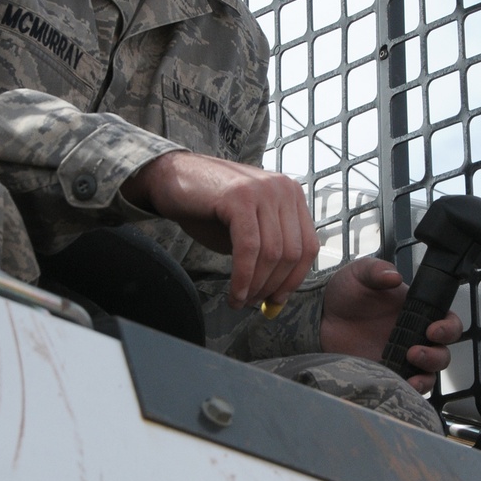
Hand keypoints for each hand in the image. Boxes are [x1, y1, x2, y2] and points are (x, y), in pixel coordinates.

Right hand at [122, 151, 318, 309]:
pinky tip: (235, 292)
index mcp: (291, 195)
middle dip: (273, 286)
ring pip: (272, 253)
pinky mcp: (240, 197)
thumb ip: (267, 253)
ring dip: (257, 285)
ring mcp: (263, 190)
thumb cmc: (208, 208)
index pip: (309, 246)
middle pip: (293, 253)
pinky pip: (249, 248)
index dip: (294, 279)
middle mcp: (283, 188)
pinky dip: (243, 276)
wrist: (172, 178)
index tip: (277, 300)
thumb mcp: (247, 230)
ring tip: (240, 300)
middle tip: (253, 303)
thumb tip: (279, 294)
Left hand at [319, 257, 461, 393]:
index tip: (434, 329)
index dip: (448, 327)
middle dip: (436, 355)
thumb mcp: (360, 273)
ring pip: (429, 374)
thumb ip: (376, 271)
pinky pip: (406, 388)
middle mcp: (414, 336)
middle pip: (442, 352)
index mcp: (417, 312)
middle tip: (415, 352)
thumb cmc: (345, 292)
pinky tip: (402, 387)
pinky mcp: (386, 374)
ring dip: (426, 376)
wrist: (320, 317)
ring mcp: (401, 358)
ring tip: (411, 375)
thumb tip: (394, 276)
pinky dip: (409, 391)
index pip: (447, 321)